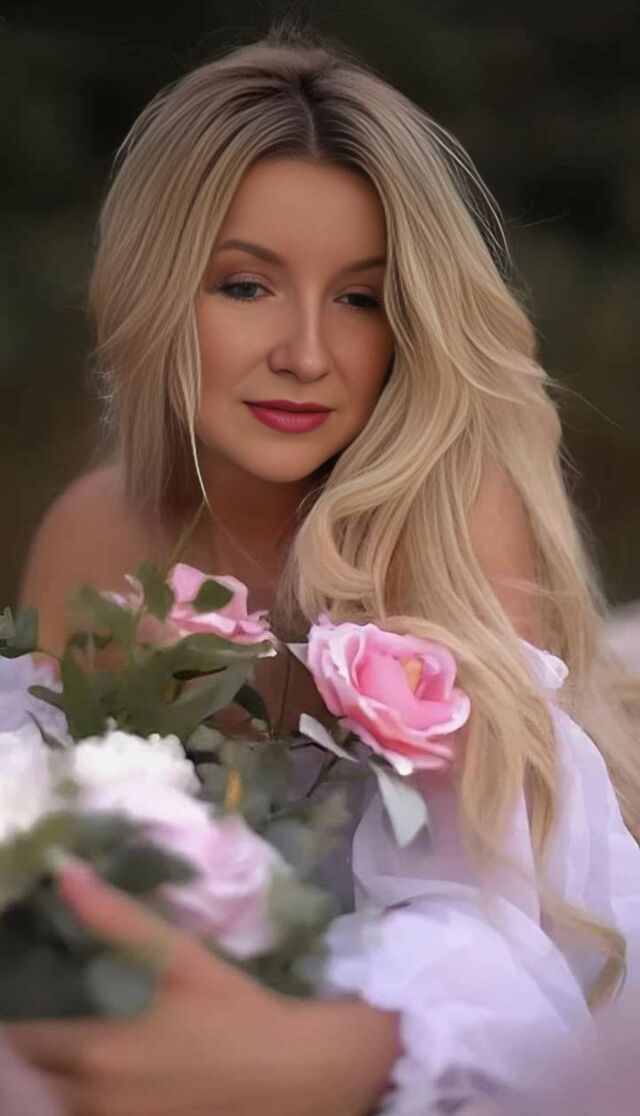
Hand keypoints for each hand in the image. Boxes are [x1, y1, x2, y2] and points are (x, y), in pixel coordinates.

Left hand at [6, 864, 398, 1115]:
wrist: (298, 1074)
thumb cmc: (237, 1011)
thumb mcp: (180, 958)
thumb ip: (117, 918)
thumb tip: (65, 871)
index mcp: (96, 1051)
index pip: (19, 1043)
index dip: (13, 1023)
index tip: (20, 995)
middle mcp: (94, 1099)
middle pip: (28, 1082)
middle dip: (26, 1053)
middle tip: (38, 1023)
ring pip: (54, 1105)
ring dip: (47, 1080)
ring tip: (59, 1051)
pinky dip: (78, 1099)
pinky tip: (94, 1078)